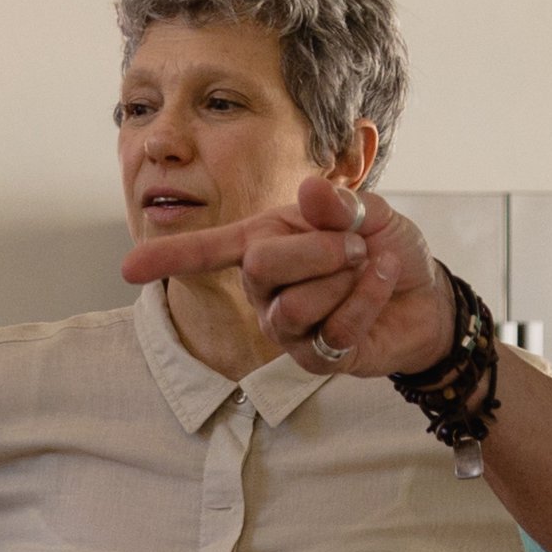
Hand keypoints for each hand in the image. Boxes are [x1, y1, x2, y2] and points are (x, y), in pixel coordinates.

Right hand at [113, 173, 458, 380]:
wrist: (425, 294)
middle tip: (355, 244)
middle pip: (258, 267)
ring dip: (342, 279)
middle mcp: (265, 287)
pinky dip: (363, 301)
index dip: (168, 259)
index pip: (208, 252)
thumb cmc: (384, 247)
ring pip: (291, 305)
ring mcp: (285, 327)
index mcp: (266, 242)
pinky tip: (381, 285)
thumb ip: (339, 202)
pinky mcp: (313, 359)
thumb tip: (309, 191)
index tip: (126, 270)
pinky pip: (329, 330)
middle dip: (317, 249)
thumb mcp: (369, 212)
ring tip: (368, 266)